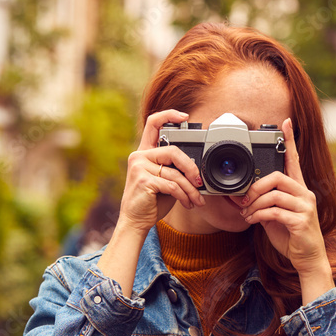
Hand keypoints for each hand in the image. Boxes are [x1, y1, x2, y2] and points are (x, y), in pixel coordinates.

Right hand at [117, 109, 205, 234]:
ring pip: (175, 173)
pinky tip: (187, 203)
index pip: (153, 123)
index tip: (185, 117)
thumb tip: (197, 167)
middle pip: (173, 151)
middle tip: (199, 181)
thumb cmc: (151, 201)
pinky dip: (184, 196)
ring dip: (190, 189)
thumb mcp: (164, 180)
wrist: (135, 221)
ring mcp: (139, 167)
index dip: (169, 115)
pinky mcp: (143, 180)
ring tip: (196, 199)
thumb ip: (174, 168)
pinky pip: (172, 185)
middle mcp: (139, 156)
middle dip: (191, 168)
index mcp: (144, 152)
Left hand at [238, 118, 329, 275]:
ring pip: (274, 194)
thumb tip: (244, 197)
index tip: (285, 123)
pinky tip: (253, 220)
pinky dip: (259, 215)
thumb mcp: (274, 217)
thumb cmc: (291, 237)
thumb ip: (264, 204)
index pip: (294, 160)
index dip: (289, 141)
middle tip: (245, 199)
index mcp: (299, 189)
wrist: (307, 259)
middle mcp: (305, 194)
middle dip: (256, 186)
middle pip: (278, 176)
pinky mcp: (302, 221)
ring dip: (255, 204)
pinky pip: (275, 211)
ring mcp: (305, 207)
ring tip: (247, 214)